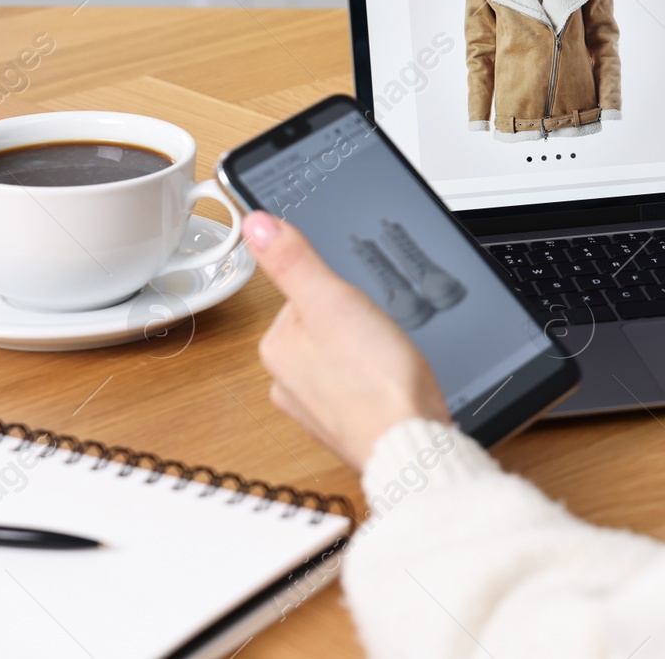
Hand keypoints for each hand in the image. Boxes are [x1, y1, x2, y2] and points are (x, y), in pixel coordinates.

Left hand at [245, 211, 449, 470]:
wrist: (409, 442)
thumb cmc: (375, 378)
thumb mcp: (333, 300)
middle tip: (379, 335)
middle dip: (355, 325)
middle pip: (324, 327)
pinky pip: (357, 388)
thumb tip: (255, 222)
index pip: (305, 296)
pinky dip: (375, 383)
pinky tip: (392, 384)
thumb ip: (293, 260)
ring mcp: (314, 408)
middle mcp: (286, 381)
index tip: (360, 307)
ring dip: (366, 355)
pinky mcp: (344, 425)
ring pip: (342, 358)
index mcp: (276, 347)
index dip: (341, 293)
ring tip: (388, 361)